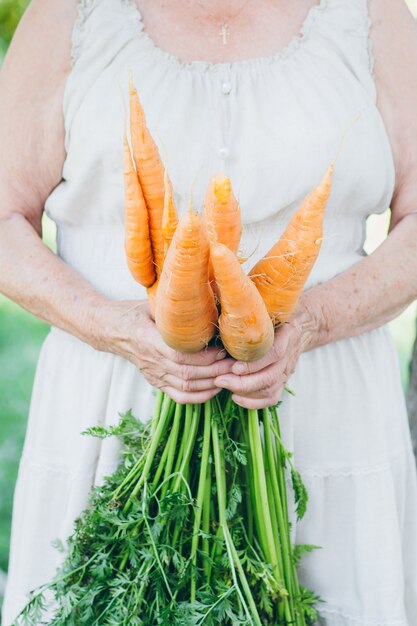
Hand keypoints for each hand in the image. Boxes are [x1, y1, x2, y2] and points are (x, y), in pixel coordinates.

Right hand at [99, 299, 233, 403]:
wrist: (111, 329)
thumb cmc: (135, 311)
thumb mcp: (152, 302)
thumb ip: (174, 306)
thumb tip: (207, 297)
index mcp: (148, 339)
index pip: (180, 355)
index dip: (205, 356)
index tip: (224, 348)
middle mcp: (151, 361)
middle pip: (187, 374)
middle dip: (216, 370)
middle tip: (237, 363)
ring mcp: (154, 374)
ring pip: (186, 388)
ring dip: (212, 383)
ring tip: (232, 374)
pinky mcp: (156, 382)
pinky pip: (179, 397)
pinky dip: (200, 396)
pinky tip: (216, 388)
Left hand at [214, 317, 307, 409]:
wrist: (302, 324)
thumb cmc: (277, 314)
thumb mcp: (270, 307)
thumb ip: (254, 311)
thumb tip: (229, 308)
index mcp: (287, 335)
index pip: (274, 353)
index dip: (254, 363)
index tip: (233, 366)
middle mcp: (289, 356)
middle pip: (270, 377)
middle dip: (243, 382)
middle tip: (219, 379)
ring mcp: (287, 371)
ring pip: (269, 389)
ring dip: (245, 392)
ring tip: (223, 385)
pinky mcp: (283, 382)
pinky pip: (271, 398)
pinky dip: (253, 402)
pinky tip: (235, 397)